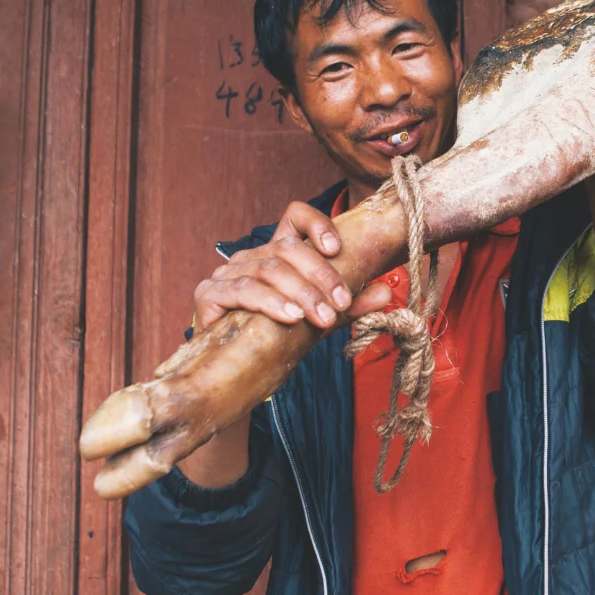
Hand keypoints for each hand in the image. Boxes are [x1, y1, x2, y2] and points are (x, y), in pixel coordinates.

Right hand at [193, 200, 391, 331]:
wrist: (236, 377)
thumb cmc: (276, 341)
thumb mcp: (319, 320)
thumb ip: (349, 306)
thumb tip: (385, 292)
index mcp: (277, 254)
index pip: (295, 217)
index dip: (317, 224)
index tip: (338, 248)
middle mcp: (251, 257)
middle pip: (288, 248)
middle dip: (321, 276)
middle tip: (341, 304)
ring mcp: (227, 273)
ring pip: (270, 269)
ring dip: (302, 293)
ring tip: (322, 318)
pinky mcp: (210, 295)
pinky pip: (243, 290)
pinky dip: (270, 302)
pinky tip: (290, 317)